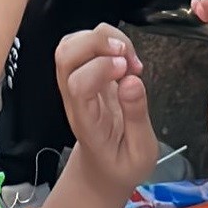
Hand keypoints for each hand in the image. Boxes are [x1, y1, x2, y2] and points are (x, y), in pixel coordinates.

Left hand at [56, 26, 157, 199]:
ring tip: (128, 56)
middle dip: (97, 42)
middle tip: (127, 55)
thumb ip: (136, 117)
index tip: (128, 71)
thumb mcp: (140, 153)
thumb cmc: (121, 163)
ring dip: (101, 38)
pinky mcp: (82, 74)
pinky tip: (123, 56)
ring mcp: (74, 84)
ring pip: (70, 44)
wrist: (102, 170)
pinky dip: (104, 39)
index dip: (101, 69)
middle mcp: (74, 99)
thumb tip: (132, 81)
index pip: (78, 84)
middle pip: (66, 55)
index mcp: (86, 122)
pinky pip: (81, 44)